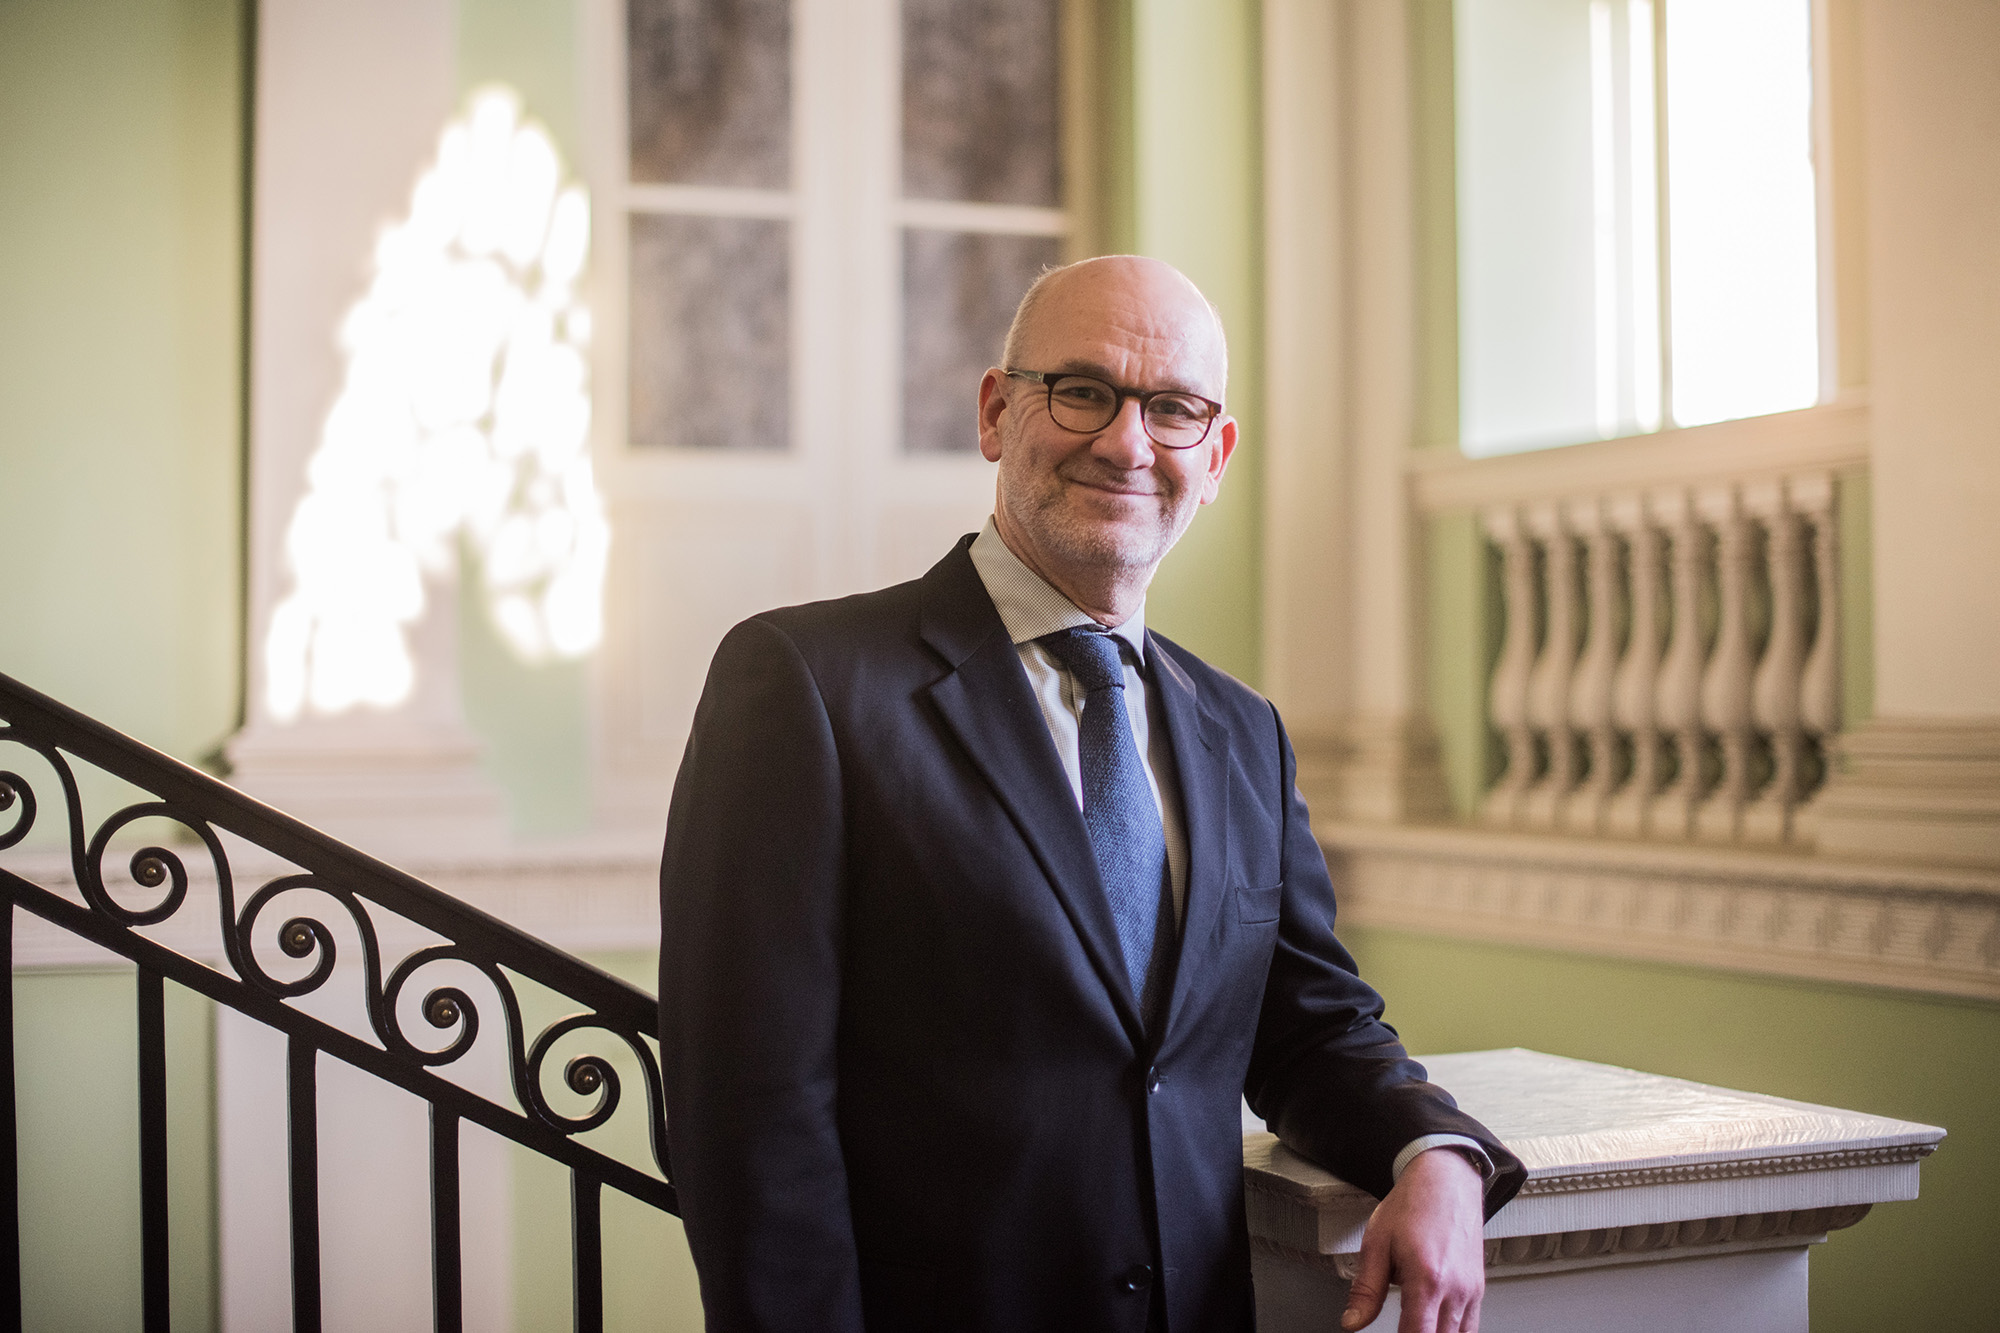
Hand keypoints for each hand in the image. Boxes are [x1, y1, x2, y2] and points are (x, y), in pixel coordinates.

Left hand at [1340, 1147, 1487, 1332]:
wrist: (1445, 1180)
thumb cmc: (1413, 1205)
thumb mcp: (1377, 1244)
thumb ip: (1366, 1290)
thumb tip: (1353, 1321)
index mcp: (1427, 1279)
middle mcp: (1455, 1289)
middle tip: (1401, 1328)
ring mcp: (1471, 1290)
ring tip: (1414, 1325)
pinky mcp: (1479, 1288)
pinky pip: (1470, 1326)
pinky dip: (1453, 1332)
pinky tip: (1435, 1327)